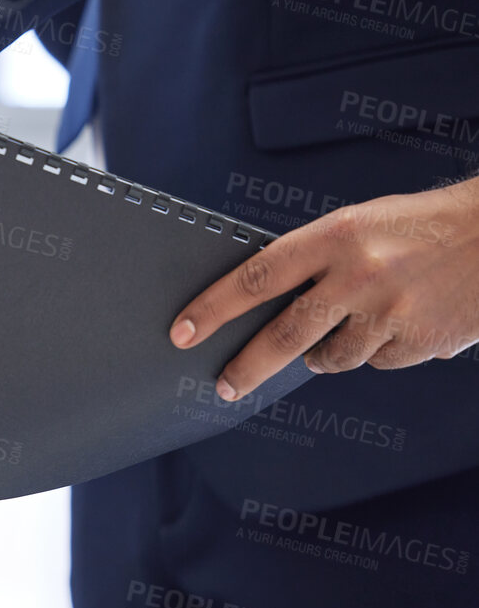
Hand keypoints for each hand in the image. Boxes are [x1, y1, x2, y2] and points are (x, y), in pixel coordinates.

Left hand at [171, 180, 478, 399]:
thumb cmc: (425, 224)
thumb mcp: (361, 223)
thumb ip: (316, 259)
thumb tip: (267, 301)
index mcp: (339, 236)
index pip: (256, 277)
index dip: (213, 308)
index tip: (183, 332)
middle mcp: (362, 276)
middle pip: (285, 336)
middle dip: (247, 366)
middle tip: (224, 384)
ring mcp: (394, 313)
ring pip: (332, 357)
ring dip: (325, 353)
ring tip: (345, 328)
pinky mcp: (422, 343)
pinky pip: (378, 362)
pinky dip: (378, 351)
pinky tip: (399, 323)